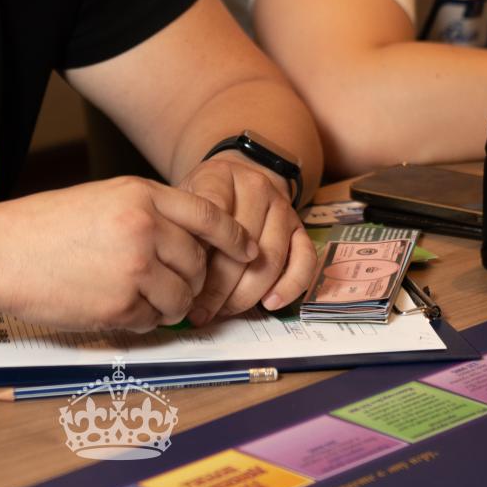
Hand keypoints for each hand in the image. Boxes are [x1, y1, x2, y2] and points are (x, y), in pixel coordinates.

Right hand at [0, 177, 254, 331]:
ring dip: (169, 304)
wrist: (0, 254)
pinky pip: (151, 321)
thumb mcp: (103, 199)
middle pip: (198, 262)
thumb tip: (190, 242)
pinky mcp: (119, 305)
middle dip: (192, 279)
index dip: (233, 236)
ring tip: (138, 297)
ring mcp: (134, 268)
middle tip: (169, 284)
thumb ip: (148, 212)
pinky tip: (114, 307)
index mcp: (141, 195)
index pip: (209, 215)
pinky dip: (140, 320)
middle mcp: (144, 228)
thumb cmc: (45, 227)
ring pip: (181, 297)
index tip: (247, 250)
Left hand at [176, 155, 316, 324]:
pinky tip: (270, 304)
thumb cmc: (204, 196)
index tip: (185, 284)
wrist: (240, 174)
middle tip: (201, 311)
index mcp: (222, 176)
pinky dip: (290, 286)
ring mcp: (283, 207)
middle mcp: (257, 187)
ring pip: (272, 258)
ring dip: (247, 293)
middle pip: (242, 244)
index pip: (213, 216)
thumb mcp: (184, 199)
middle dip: (220, 286)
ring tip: (224, 312)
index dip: (199, 255)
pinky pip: (305, 261)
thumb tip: (180, 279)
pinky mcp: (301, 228)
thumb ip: (183, 228)